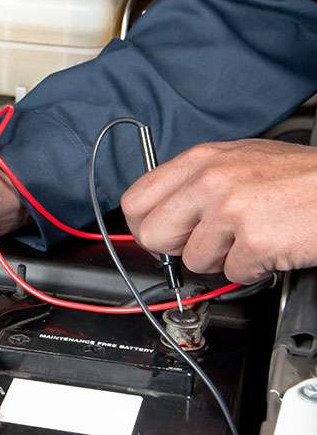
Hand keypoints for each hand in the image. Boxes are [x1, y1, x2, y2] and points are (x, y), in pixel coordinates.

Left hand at [121, 139, 316, 283]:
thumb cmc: (300, 178)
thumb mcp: (238, 161)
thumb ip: (195, 183)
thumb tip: (163, 212)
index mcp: (200, 160)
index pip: (135, 200)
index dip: (144, 226)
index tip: (160, 235)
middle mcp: (209, 181)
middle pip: (152, 235)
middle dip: (175, 249)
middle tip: (205, 243)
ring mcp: (230, 210)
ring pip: (193, 261)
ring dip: (222, 260)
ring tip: (250, 237)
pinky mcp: (254, 240)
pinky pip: (232, 274)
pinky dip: (252, 270)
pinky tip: (269, 247)